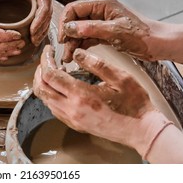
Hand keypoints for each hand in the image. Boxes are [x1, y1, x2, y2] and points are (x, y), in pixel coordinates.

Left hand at [0, 0, 59, 45]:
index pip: (45, 10)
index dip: (40, 21)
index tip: (33, 31)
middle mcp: (43, 0)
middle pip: (46, 18)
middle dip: (41, 30)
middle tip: (34, 40)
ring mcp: (38, 6)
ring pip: (44, 22)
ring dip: (41, 33)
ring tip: (34, 42)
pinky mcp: (33, 12)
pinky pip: (39, 23)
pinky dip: (37, 32)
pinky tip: (33, 39)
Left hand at [33, 45, 154, 146]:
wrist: (142, 131)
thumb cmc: (134, 104)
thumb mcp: (120, 77)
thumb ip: (96, 64)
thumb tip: (76, 54)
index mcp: (81, 95)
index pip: (50, 75)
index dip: (45, 60)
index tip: (48, 51)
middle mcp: (72, 109)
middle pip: (41, 89)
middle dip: (40, 71)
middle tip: (47, 59)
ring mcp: (72, 119)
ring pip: (45, 100)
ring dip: (44, 84)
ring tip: (53, 70)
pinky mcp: (75, 125)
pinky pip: (54, 109)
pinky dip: (50, 95)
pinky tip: (60, 87)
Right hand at [58, 0, 153, 61]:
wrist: (158, 44)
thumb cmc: (142, 35)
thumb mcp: (114, 31)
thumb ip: (90, 28)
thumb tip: (68, 28)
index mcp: (101, 3)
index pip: (73, 9)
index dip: (65, 23)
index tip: (62, 38)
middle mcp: (99, 10)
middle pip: (74, 20)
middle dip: (67, 35)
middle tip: (64, 50)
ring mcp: (101, 22)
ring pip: (78, 31)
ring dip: (72, 43)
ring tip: (68, 57)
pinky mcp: (103, 32)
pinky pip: (86, 37)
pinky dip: (80, 46)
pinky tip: (75, 55)